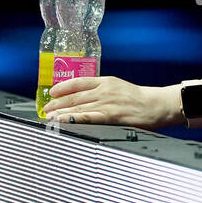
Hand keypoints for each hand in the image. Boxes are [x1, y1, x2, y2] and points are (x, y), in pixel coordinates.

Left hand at [44, 76, 176, 128]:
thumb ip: (100, 89)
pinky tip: (64, 121)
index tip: (51, 92)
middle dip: (57, 103)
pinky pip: (88, 118)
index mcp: (104, 81)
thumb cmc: (137, 98)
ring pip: (78, 107)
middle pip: (74, 96)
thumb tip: (83, 96)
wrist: (156, 105)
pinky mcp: (111, 116)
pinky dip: (74, 119)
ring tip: (49, 117)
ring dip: (61, 112)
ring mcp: (106, 103)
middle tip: (45, 108)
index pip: (78, 82)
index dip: (62, 87)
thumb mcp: (117, 87)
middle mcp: (103, 91)